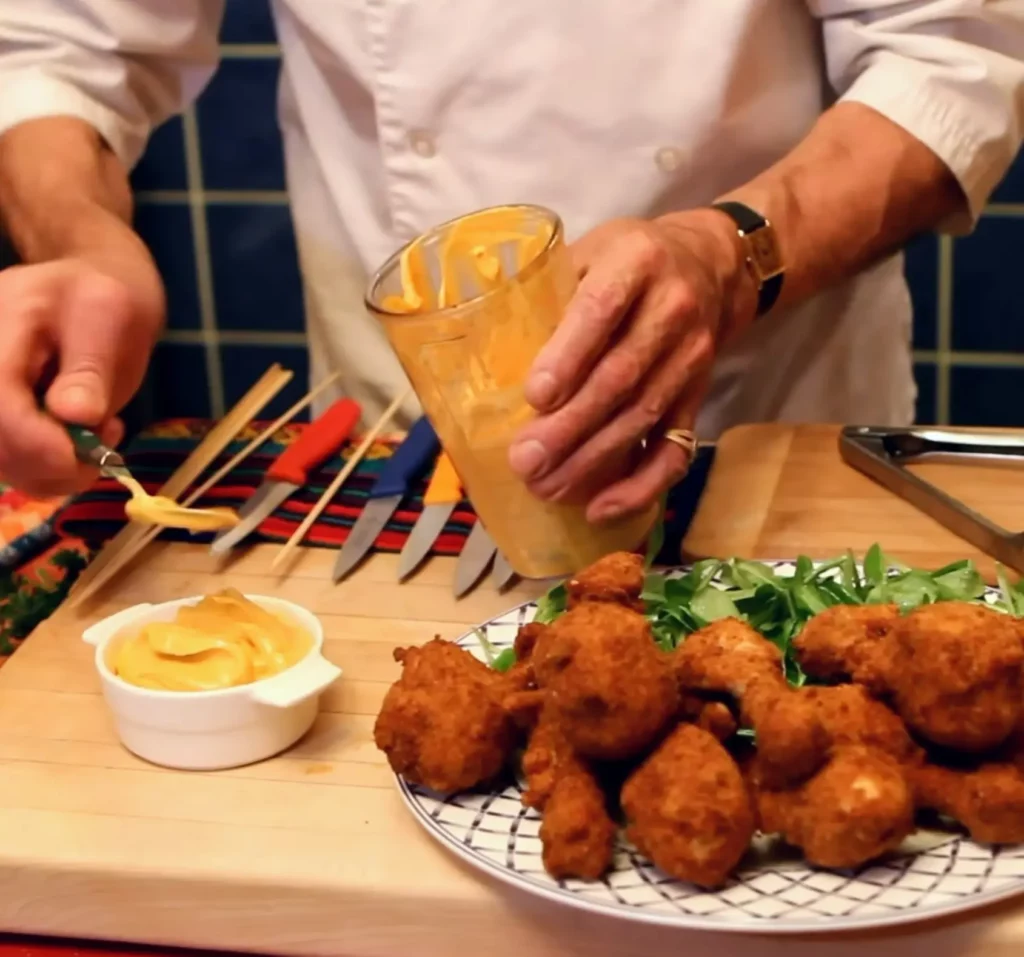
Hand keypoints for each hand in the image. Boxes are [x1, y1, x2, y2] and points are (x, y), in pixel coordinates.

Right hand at [0, 257, 163, 495]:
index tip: (84, 457)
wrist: (95, 291)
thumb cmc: (103, 297)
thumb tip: (75, 414)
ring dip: (60, 470)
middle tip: (107, 437)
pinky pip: (20, 466)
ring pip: (7, 465)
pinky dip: (57, 471)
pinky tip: (86, 442)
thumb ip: (90, 366)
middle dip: (53, 461)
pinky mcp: (6, 422)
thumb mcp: (107, 315)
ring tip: (102, 433)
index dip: (34, 441)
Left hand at [508, 210, 755, 521]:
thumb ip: (550, 294)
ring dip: (593, 460)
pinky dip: (640, 485)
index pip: (602, 309)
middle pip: (621, 376)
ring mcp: (692, 356)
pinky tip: (601, 508)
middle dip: (570, 426)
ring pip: (642, 417)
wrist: (708, 266)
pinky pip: (675, 448)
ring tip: (546, 487)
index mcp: (636, 262)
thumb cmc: (626, 260)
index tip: (534, 396)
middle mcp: (673, 309)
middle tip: (525, 462)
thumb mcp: (589, 253)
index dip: (569, 355)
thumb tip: (486, 355)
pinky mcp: (700, 396)